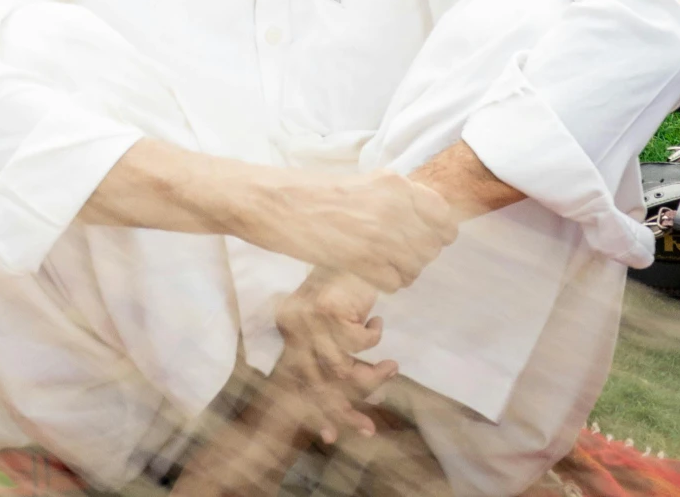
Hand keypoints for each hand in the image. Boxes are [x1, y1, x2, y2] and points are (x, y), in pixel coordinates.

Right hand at [250, 164, 457, 293]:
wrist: (281, 203)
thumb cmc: (318, 190)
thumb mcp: (366, 182)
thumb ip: (397, 198)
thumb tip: (424, 219)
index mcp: (396, 184)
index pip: (445, 216)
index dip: (439, 230)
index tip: (426, 234)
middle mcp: (395, 208)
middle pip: (433, 246)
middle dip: (419, 252)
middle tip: (397, 250)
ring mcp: (382, 236)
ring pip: (416, 268)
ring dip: (403, 269)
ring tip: (381, 260)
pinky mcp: (366, 262)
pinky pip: (396, 283)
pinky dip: (386, 281)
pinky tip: (368, 269)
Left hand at [273, 268, 396, 444]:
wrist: (352, 241)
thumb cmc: (343, 279)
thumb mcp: (328, 316)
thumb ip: (327, 349)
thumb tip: (336, 394)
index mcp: (288, 327)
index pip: (299, 380)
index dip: (315, 411)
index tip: (330, 436)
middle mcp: (294, 325)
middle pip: (317, 384)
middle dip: (343, 411)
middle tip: (367, 430)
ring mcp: (311, 319)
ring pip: (342, 370)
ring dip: (371, 376)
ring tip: (391, 369)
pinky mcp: (331, 311)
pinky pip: (360, 343)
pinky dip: (373, 337)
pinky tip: (377, 320)